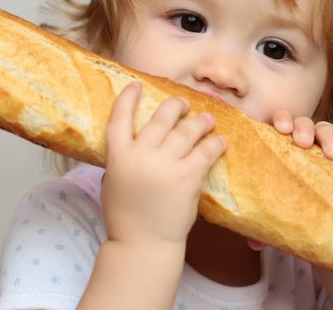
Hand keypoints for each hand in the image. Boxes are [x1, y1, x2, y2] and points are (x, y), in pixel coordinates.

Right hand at [101, 82, 226, 248]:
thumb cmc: (126, 216)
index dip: (128, 98)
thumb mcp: (113, 182)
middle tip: (183, 104)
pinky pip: (205, 152)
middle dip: (175, 106)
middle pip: (161, 118)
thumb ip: (123, 159)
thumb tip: (134, 139)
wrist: (143, 245)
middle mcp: (141, 156)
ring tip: (207, 119)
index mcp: (118, 156)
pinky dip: (214, 143)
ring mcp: (165, 166)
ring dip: (200, 121)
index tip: (136, 86)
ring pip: (187, 131)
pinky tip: (219, 140)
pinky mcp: (188, 177)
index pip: (120, 117)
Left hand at [247, 112, 332, 251]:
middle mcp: (300, 141)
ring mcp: (322, 145)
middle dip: (304, 128)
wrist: (316, 216)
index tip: (281, 128)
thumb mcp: (275, 211)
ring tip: (332, 154)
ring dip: (329, 136)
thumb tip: (255, 243)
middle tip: (303, 141)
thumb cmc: (287, 204)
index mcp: (279, 145)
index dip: (282, 120)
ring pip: (326, 129)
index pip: (280, 122)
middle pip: (303, 124)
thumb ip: (265, 221)